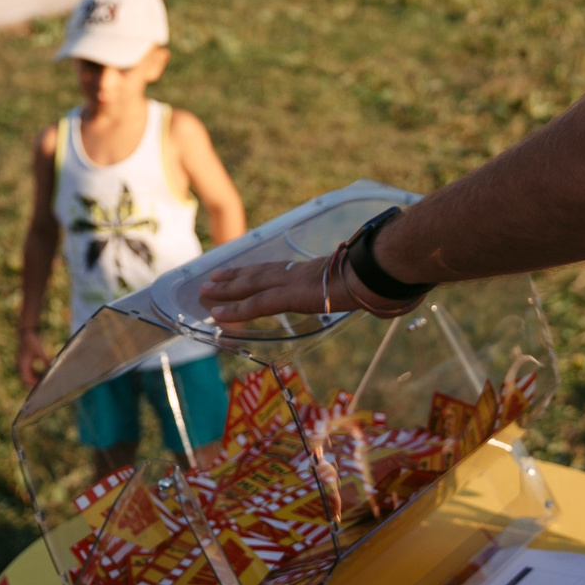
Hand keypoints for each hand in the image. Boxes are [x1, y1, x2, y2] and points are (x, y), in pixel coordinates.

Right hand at [16, 325, 52, 389]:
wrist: (26, 332)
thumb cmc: (32, 340)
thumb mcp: (40, 351)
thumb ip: (45, 360)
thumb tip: (52, 368)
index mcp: (22, 365)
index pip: (26, 380)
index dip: (34, 385)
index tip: (43, 386)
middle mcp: (20, 366)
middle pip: (26, 379)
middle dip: (35, 382)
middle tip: (46, 384)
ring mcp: (22, 364)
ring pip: (28, 375)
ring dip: (36, 378)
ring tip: (46, 378)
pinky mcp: (25, 361)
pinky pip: (29, 371)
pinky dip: (35, 373)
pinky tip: (44, 372)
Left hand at [202, 251, 413, 327]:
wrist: (379, 270)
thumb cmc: (377, 276)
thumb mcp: (362, 282)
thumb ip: (356, 287)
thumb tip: (370, 293)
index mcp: (312, 271)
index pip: (277, 271)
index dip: (255, 272)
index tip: (239, 274)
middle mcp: (298, 272)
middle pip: (258, 274)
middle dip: (233, 278)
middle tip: (210, 281)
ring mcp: (293, 282)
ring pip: (251, 286)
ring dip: (226, 291)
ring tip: (205, 293)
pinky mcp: (291, 295)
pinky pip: (257, 304)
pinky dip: (236, 309)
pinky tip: (219, 315)